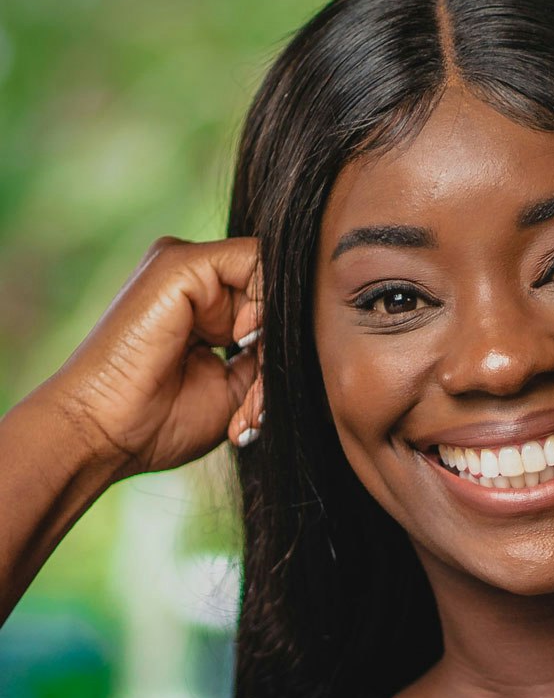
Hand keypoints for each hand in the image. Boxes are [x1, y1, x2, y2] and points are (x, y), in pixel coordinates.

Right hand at [44, 236, 262, 480]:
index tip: (267, 398)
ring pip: (273, 280)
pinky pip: (258, 263)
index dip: (285, 345)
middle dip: (281, 350)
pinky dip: (265, 306)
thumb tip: (306, 331)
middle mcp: (197, 278)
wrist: (102, 435)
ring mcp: (187, 265)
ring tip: (250, 397)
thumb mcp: (237, 386)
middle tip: (259, 406)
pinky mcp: (181, 262)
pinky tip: (242, 340)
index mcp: (206, 303)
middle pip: (278, 293)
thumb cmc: (160, 422)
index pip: (276, 302)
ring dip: (275, 339)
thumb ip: (268, 351)